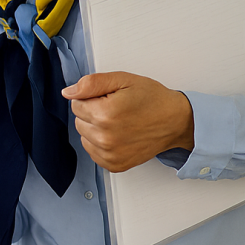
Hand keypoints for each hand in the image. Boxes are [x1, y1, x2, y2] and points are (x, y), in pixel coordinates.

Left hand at [62, 72, 194, 172]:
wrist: (176, 121)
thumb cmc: (152, 99)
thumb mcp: (123, 80)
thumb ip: (92, 84)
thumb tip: (68, 92)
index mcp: (105, 114)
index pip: (75, 103)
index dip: (91, 98)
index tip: (109, 98)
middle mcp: (105, 137)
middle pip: (78, 120)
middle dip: (92, 112)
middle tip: (116, 109)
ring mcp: (110, 154)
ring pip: (84, 136)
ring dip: (95, 128)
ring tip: (119, 122)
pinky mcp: (114, 165)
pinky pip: (93, 151)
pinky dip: (101, 143)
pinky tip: (118, 135)